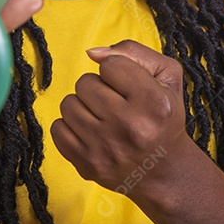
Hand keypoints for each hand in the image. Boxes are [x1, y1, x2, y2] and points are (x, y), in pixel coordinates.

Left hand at [50, 40, 191, 193]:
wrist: (164, 171)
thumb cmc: (163, 117)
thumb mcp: (166, 77)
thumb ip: (132, 52)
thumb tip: (92, 53)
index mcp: (154, 103)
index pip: (110, 65)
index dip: (117, 70)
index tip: (128, 85)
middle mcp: (131, 128)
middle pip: (85, 83)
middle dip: (98, 87)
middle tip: (115, 103)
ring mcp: (106, 149)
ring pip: (68, 104)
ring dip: (83, 106)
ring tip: (102, 116)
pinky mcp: (88, 165)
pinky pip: (57, 129)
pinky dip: (70, 127)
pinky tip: (90, 131)